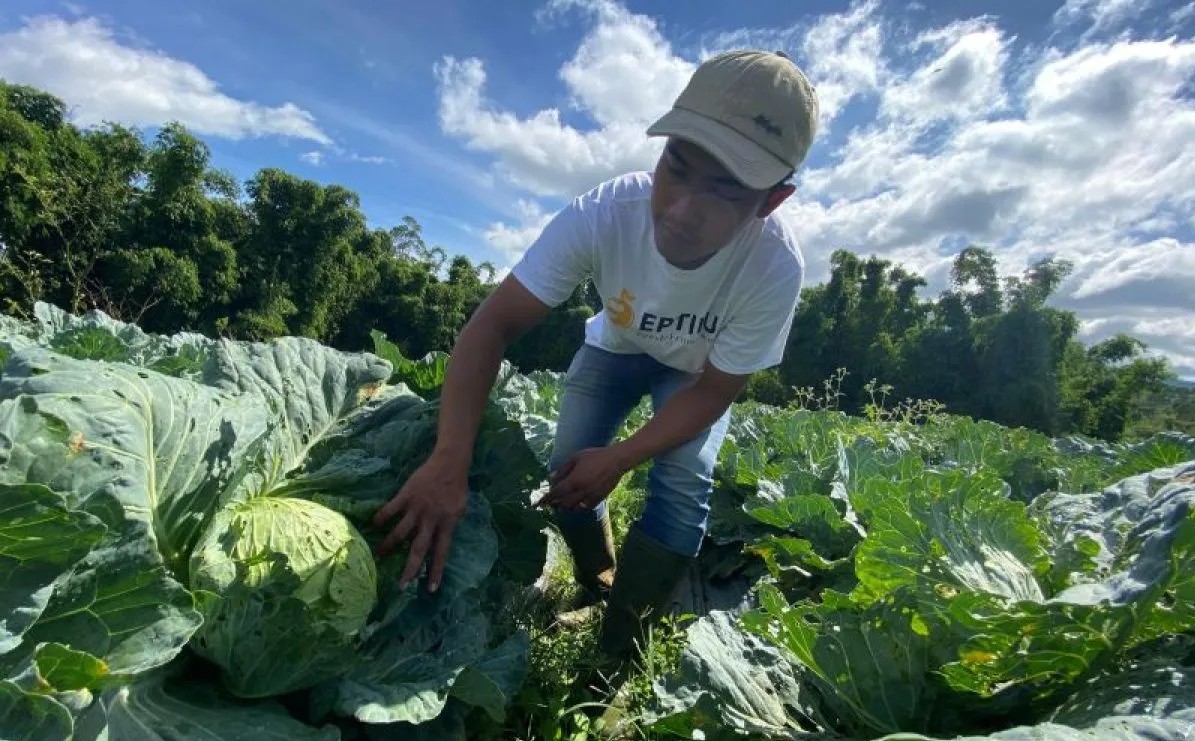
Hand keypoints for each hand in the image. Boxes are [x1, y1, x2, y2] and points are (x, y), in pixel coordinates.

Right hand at [371, 453, 467, 592]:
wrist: (450, 463)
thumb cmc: (457, 488)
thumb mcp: (459, 510)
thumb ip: (449, 526)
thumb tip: (440, 541)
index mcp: (447, 524)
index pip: (441, 553)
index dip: (435, 570)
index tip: (430, 589)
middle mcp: (431, 520)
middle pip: (418, 549)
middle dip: (410, 568)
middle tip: (401, 585)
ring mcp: (417, 508)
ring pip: (400, 532)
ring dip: (388, 546)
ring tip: (378, 556)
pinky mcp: (406, 496)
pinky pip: (391, 510)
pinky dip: (381, 517)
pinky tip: (373, 525)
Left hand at [537, 446, 631, 510]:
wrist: (616, 460)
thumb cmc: (595, 456)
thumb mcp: (575, 458)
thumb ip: (562, 469)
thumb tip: (551, 479)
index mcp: (574, 481)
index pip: (555, 494)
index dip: (545, 499)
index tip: (538, 504)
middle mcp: (581, 492)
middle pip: (563, 504)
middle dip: (554, 504)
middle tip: (549, 502)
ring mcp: (590, 497)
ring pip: (573, 508)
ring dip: (565, 506)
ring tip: (561, 502)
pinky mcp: (598, 499)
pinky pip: (585, 507)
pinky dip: (577, 507)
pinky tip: (575, 502)